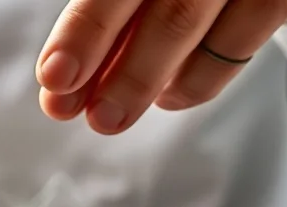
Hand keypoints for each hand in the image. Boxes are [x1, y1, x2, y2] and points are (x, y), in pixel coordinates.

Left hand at [36, 0, 286, 133]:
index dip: (81, 31)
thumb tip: (61, 93)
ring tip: (109, 116)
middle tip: (74, 110)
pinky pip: (231, 45)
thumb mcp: (147, 1)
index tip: (54, 76)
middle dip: (104, 62)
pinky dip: (192, 82)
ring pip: (181, 23)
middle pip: (146, 1)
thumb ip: (110, 35)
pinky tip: (169, 96)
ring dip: (138, 80)